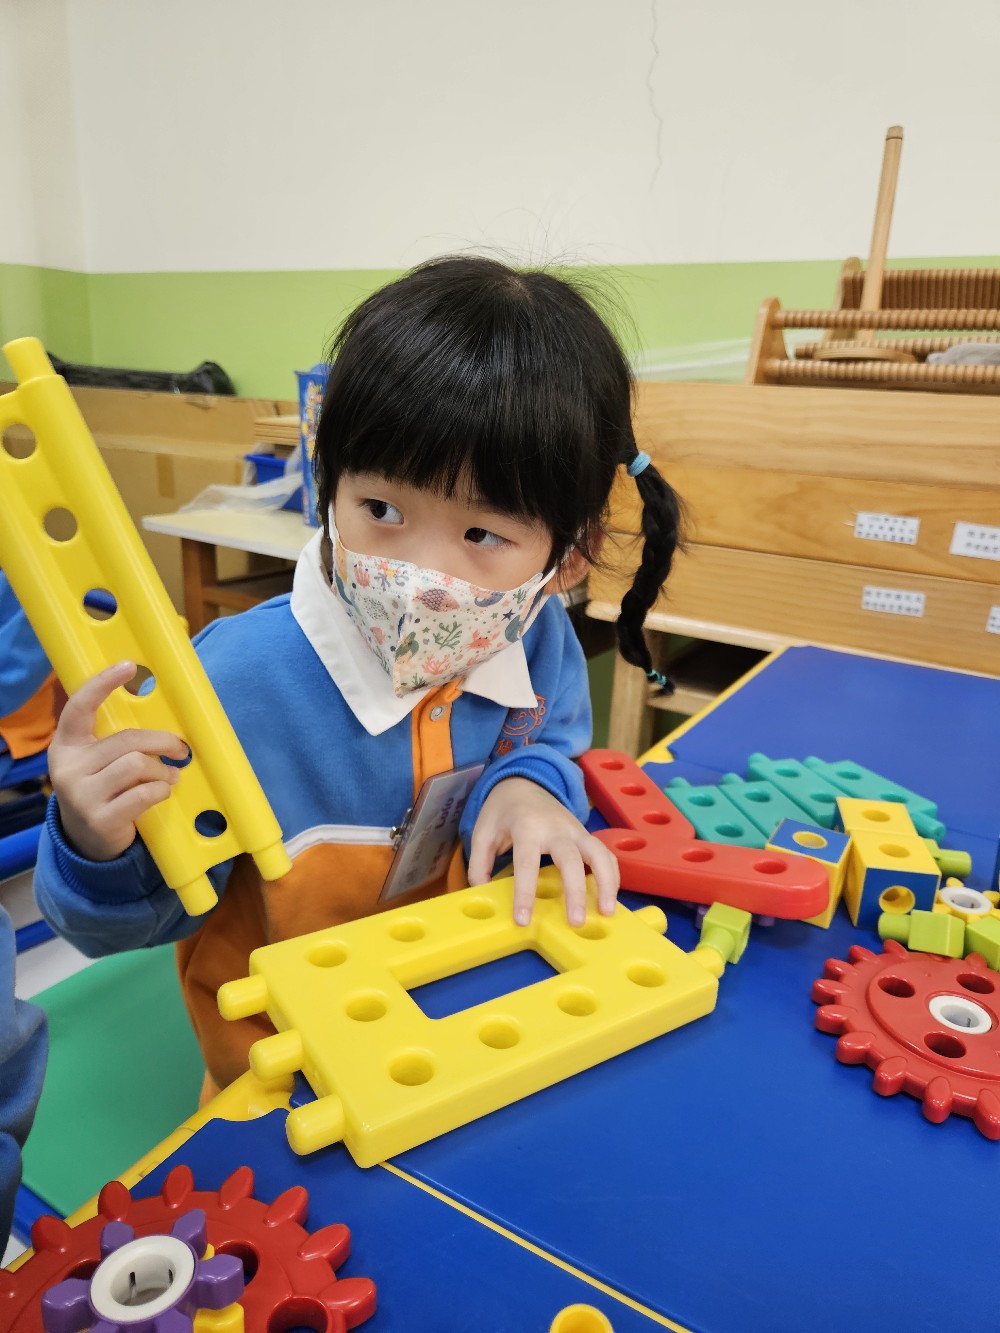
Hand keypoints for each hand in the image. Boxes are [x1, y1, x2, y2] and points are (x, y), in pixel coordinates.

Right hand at [47, 661, 188, 861]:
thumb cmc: (103, 789)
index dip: (103, 684)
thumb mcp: (98, 762)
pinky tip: (161, 792)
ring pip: (137, 764)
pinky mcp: (100, 819)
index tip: (128, 666)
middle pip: (127, 740)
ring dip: (163, 770)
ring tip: (170, 776)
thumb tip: (163, 716)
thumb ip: (117, 740)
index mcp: (67, 745)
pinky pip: (143, 794)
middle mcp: (68, 768)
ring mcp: (81, 795)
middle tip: (180, 750)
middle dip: (163, 742)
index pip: (80, 707)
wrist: (88, 841)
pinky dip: (160, 790)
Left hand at [467, 777, 619, 927]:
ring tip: (607, 913)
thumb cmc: (502, 812)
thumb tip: (484, 896)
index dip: (525, 893)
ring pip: (598, 854)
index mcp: (527, 828)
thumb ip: (479, 864)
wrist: (524, 783)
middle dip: (576, 892)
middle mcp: (556, 829)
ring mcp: (575, 831)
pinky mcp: (586, 835)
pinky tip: (610, 898)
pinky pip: (605, 854)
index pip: (527, 863)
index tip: (523, 919)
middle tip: (576, 922)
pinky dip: (612, 874)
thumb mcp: (482, 833)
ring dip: (606, 883)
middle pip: (571, 860)